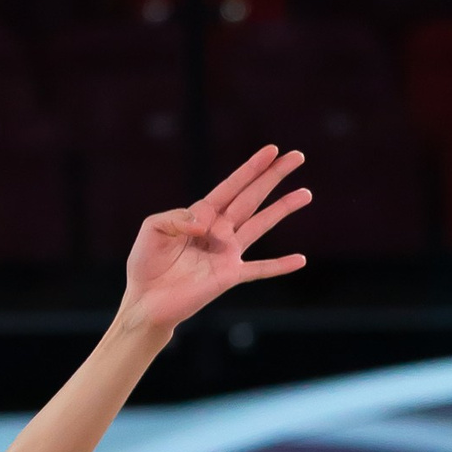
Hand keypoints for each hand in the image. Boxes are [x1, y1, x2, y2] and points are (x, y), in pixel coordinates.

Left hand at [117, 146, 311, 335]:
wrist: (146, 301)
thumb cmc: (146, 264)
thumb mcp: (152, 229)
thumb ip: (175, 218)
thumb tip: (206, 225)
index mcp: (201, 215)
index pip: (231, 186)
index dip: (251, 168)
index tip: (272, 150)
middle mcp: (219, 231)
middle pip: (252, 197)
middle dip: (274, 176)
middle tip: (297, 157)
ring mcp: (227, 253)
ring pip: (261, 225)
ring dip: (283, 209)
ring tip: (305, 193)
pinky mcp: (228, 276)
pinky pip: (259, 269)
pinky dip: (279, 265)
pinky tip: (300, 260)